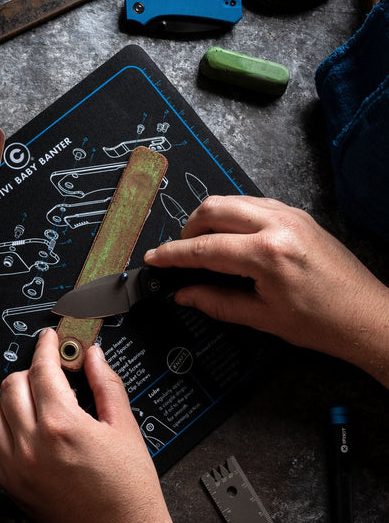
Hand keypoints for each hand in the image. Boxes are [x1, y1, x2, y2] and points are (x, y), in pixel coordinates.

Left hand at [0, 328, 181, 522]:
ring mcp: (16, 467)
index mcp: (62, 426)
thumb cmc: (129, 493)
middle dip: (31, 371)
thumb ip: (106, 385)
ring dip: (9, 399)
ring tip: (34, 401)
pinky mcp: (10, 486)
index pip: (42, 369)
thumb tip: (94, 357)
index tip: (50, 339)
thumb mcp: (126, 429)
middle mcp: (32, 445)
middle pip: (12, 385)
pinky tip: (21, 429)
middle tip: (51, 374)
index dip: (46, 346)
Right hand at [144, 195, 388, 386]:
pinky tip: (230, 237)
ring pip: (231, 200)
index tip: (155, 259)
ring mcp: (290, 215)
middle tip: (179, 254)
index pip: (204, 248)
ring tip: (202, 246)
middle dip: (187, 230)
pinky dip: (232, 215)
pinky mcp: (298, 214)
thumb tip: (184, 294)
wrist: (367, 316)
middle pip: (213, 210)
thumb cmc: (323, 322)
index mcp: (268, 254)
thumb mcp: (262, 318)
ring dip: (209, 219)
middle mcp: (279, 225)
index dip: (173, 255)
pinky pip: (253, 202)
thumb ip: (216, 302)